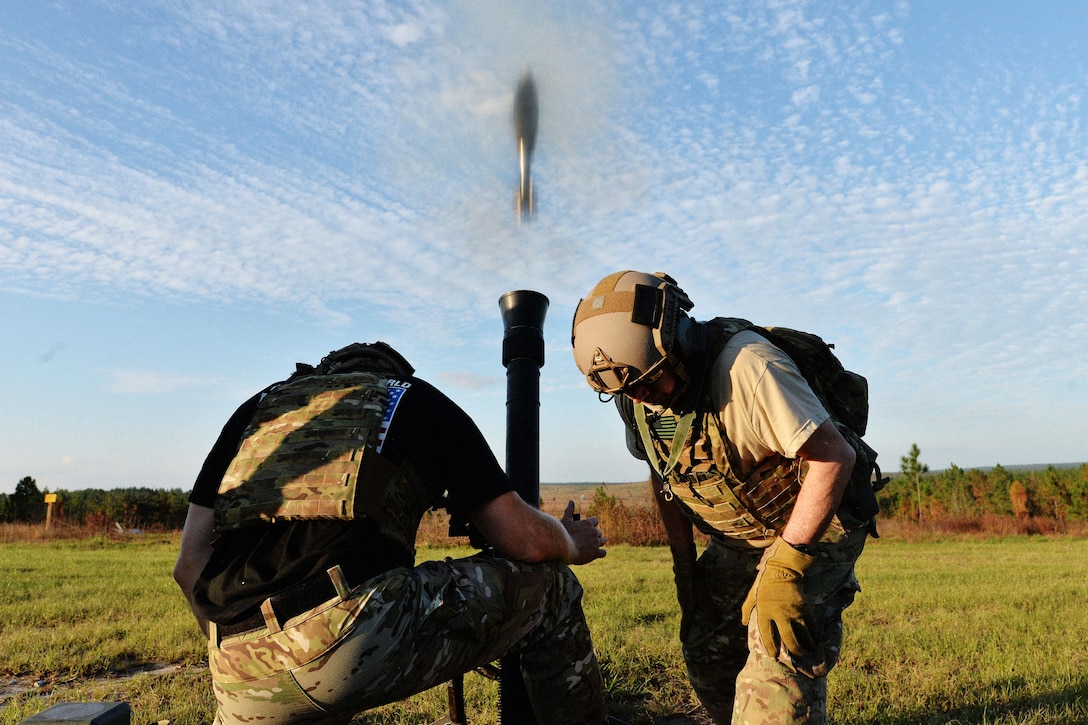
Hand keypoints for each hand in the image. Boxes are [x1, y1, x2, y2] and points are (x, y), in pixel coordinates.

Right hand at [561, 500, 606, 563]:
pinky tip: (595, 554)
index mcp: (588, 523)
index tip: (587, 529)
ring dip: (598, 543)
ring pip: (602, 541)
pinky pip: (603, 552)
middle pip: (598, 532)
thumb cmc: (562, 534)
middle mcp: (594, 532)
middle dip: (594, 535)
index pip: (595, 521)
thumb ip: (569, 511)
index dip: (591, 525)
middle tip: (586, 540)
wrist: (562, 548)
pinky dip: (600, 553)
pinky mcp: (596, 552)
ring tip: (590, 547)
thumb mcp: (565, 520)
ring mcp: (596, 542)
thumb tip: (571, 501)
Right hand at [673, 555, 719, 642]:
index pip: (686, 622)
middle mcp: (682, 600)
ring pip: (686, 602)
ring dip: (689, 607)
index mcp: (687, 607)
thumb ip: (710, 611)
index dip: (684, 632)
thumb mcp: (705, 598)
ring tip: (694, 608)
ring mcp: (681, 591)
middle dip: (687, 619)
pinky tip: (694, 591)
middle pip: (685, 612)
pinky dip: (690, 596)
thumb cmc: (695, 584)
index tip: (682, 640)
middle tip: (689, 625)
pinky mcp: (683, 584)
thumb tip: (717, 624)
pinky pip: (686, 593)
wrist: (684, 567)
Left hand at [741, 538, 816, 659]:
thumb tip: (743, 623)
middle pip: (787, 638)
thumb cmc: (765, 581)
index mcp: (764, 611)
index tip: (773, 656)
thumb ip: (747, 609)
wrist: (783, 568)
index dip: (770, 647)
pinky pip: (811, 624)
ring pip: (802, 634)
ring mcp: (793, 612)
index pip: (767, 634)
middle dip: (794, 650)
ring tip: (808, 651)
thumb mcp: (753, 594)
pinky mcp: (804, 607)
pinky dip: (814, 633)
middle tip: (797, 656)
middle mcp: (779, 614)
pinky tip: (816, 639)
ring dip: (806, 645)